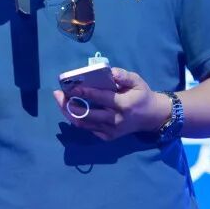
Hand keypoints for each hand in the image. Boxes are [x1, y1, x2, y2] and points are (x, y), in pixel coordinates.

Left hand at [52, 68, 171, 140]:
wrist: (151, 117)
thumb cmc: (141, 95)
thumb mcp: (137, 81)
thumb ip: (124, 76)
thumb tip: (110, 71)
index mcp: (124, 104)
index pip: (102, 98)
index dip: (86, 92)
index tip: (72, 87)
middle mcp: (116, 120)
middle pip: (88, 114)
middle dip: (70, 104)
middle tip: (58, 94)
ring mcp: (111, 131)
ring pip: (84, 124)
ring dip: (69, 113)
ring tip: (60, 101)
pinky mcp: (107, 137)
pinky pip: (88, 129)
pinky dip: (77, 119)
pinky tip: (70, 109)